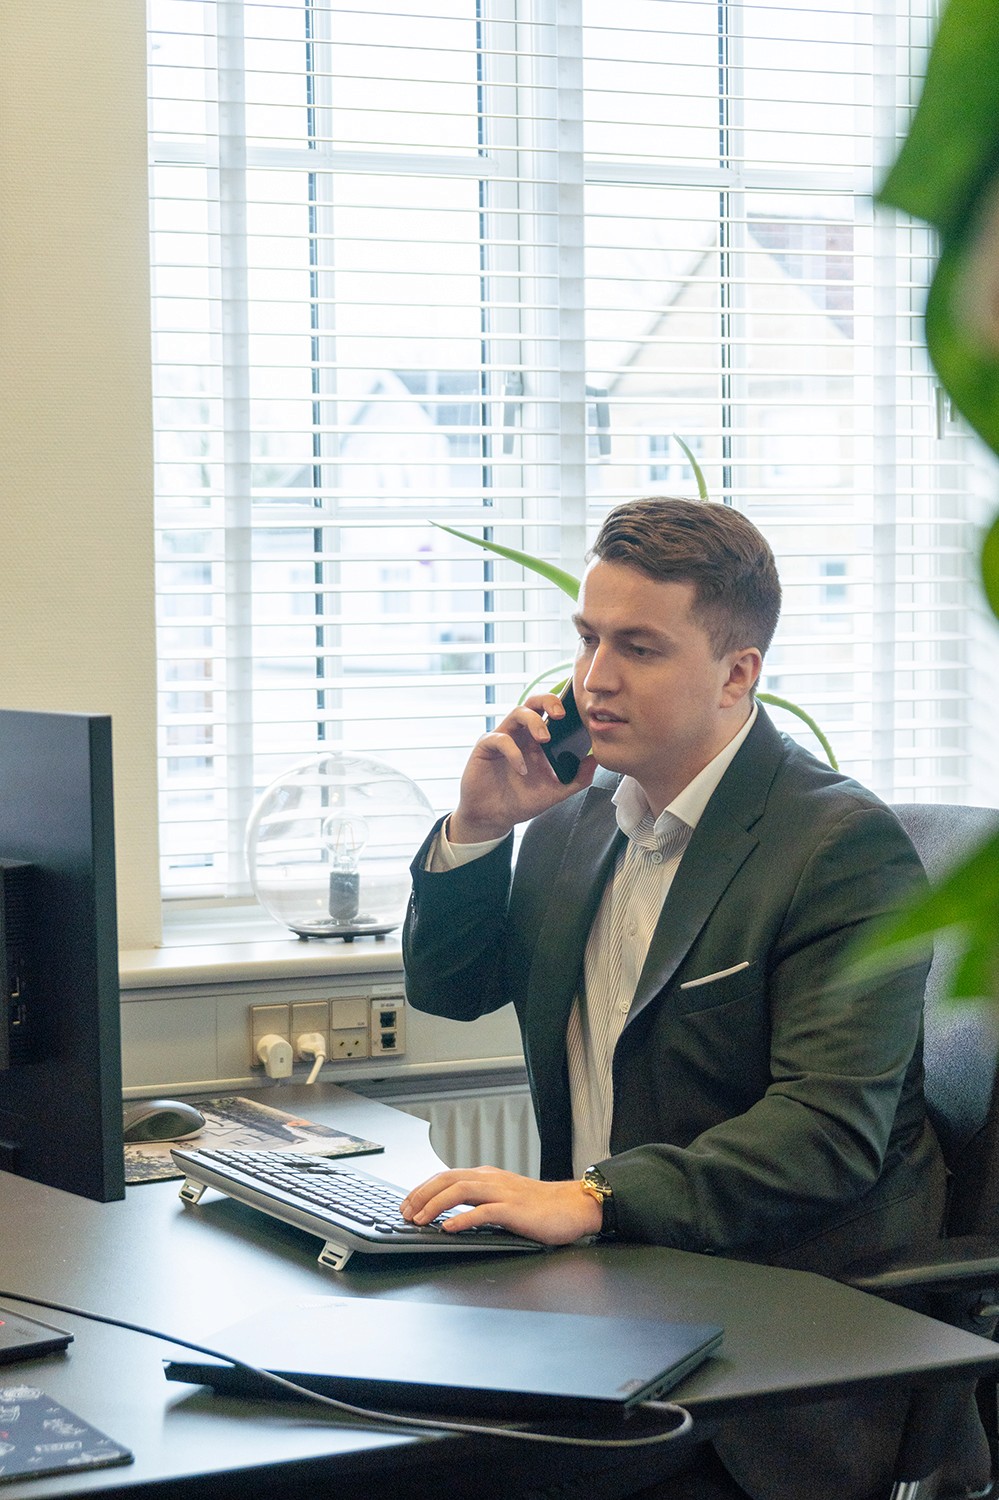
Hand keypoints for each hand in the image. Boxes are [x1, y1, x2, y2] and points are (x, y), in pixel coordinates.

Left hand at [399, 1165, 602, 1244]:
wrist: (573, 1207)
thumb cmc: (540, 1207)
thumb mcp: (504, 1198)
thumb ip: (480, 1200)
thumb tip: (450, 1213)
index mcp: (487, 1177)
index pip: (446, 1176)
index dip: (422, 1189)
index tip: (406, 1204)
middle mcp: (491, 1180)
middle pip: (447, 1179)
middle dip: (421, 1195)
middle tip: (405, 1212)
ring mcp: (503, 1193)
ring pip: (460, 1190)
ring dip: (435, 1205)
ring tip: (419, 1219)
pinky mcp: (514, 1210)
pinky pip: (484, 1211)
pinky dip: (463, 1219)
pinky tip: (449, 1228)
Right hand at [449, 693, 595, 843]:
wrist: (493, 817)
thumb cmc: (521, 801)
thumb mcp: (555, 792)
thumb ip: (577, 779)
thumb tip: (596, 760)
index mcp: (538, 740)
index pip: (551, 713)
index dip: (564, 707)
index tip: (580, 713)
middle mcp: (521, 734)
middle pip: (534, 703)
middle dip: (549, 701)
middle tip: (561, 714)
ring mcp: (503, 738)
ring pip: (517, 712)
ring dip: (534, 721)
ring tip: (545, 739)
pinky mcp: (486, 747)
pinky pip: (500, 739)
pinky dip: (513, 751)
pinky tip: (522, 769)